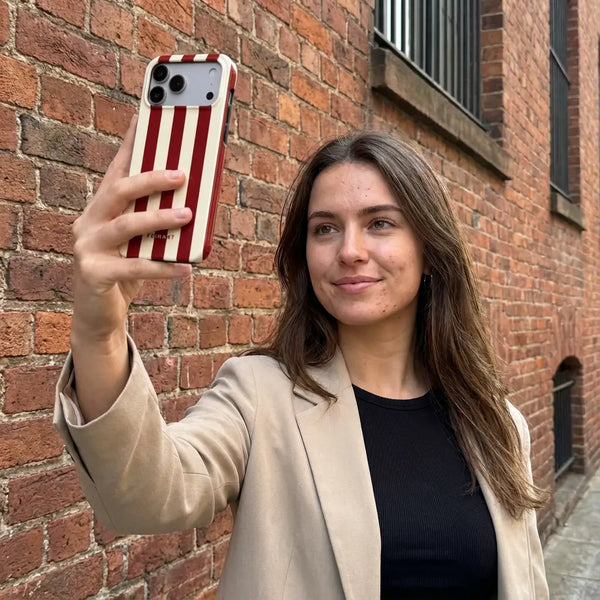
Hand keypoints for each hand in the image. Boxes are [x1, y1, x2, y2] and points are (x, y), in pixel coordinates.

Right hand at [71, 116, 192, 342]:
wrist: (99, 314)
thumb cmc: (124, 272)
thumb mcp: (139, 243)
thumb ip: (155, 224)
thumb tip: (194, 205)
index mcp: (100, 208)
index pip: (117, 170)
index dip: (131, 144)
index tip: (146, 118)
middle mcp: (89, 221)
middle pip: (119, 190)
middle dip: (152, 179)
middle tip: (182, 175)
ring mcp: (87, 247)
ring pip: (126, 225)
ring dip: (160, 218)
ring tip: (188, 215)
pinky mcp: (93, 273)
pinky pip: (134, 267)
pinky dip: (162, 267)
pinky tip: (186, 267)